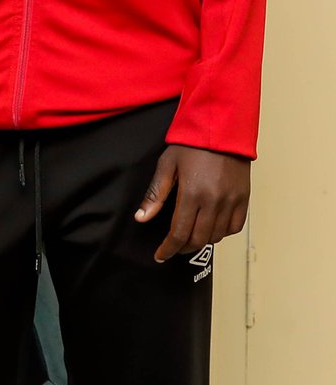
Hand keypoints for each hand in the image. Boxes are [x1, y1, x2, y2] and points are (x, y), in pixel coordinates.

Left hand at [135, 144, 250, 262]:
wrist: (221, 129)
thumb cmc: (192, 144)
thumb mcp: (167, 164)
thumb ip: (155, 194)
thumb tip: (141, 217)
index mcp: (192, 194)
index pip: (179, 233)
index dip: (168, 248)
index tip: (160, 255)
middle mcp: (214, 202)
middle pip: (198, 239)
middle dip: (183, 247)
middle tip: (173, 247)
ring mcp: (231, 202)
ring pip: (216, 236)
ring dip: (201, 241)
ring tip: (190, 237)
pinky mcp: (243, 199)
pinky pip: (234, 227)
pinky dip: (222, 233)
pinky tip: (211, 228)